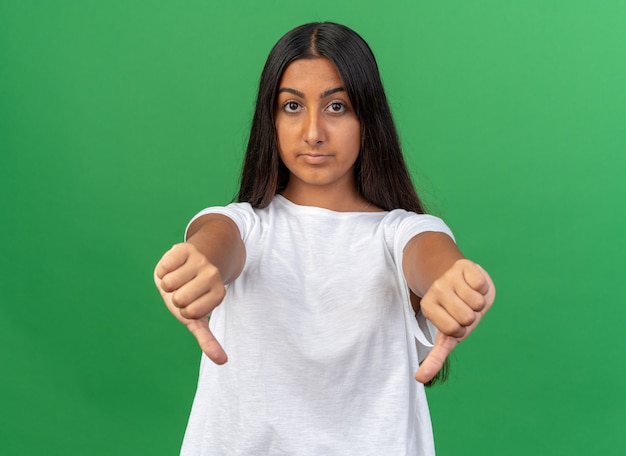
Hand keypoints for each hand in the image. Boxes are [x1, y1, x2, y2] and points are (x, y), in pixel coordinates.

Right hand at [154, 243, 227, 363]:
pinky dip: (163, 269)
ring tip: (179, 277)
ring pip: (168, 283)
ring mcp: (200, 261)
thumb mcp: (198, 317)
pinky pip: (163, 267)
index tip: (193, 303)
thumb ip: (208, 339)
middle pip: (178, 299)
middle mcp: (213, 275)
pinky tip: (174, 265)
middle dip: (175, 297)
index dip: (184, 311)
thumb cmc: (194, 293)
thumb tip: (223, 361)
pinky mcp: (184, 248)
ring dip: (167, 282)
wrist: (198, 257)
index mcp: (219, 294)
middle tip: (184, 289)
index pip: (191, 315)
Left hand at [415, 260, 494, 383]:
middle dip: (472, 317)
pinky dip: (483, 287)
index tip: (456, 323)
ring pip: (477, 302)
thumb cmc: (454, 311)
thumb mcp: (446, 335)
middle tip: (464, 309)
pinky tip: (474, 284)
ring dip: (479, 302)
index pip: (453, 331)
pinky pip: (481, 284)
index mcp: (429, 308)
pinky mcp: (463, 265)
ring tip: (469, 296)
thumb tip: (419, 380)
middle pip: (467, 318)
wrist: (457, 277)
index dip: (461, 330)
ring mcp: (449, 277)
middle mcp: (436, 291)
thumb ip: (435, 357)